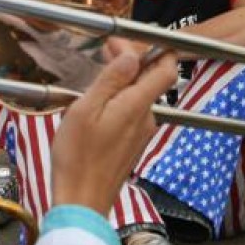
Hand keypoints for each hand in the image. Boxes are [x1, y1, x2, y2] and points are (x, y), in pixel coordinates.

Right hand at [49, 40, 177, 211]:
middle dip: (133, 62)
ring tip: (99, 75)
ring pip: (141, 97)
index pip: (167, 68)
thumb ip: (111, 81)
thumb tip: (132, 56)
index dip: (155, 49)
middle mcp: (146, 118)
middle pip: (152, 80)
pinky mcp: (133, 145)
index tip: (127, 42)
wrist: (82, 202)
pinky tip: (99, 104)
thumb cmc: (78, 158)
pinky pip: (133, 114)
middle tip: (106, 53)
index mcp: (137, 105)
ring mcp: (141, 133)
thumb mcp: (85, 110)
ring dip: (124, 82)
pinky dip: (120, 101)